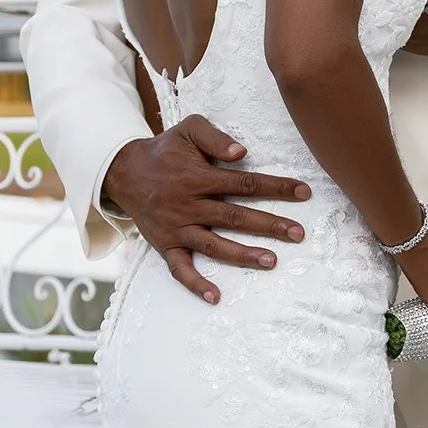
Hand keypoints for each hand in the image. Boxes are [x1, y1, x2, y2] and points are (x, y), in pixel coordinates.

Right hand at [101, 118, 308, 306]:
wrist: (125, 172)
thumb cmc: (164, 150)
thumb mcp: (187, 129)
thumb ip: (215, 137)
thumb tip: (243, 152)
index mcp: (197, 177)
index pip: (244, 184)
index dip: (276, 187)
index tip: (303, 192)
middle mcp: (189, 205)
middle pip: (235, 217)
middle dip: (269, 225)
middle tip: (298, 233)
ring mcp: (177, 228)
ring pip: (214, 245)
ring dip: (243, 255)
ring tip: (271, 261)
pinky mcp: (166, 245)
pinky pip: (180, 269)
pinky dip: (195, 284)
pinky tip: (215, 297)